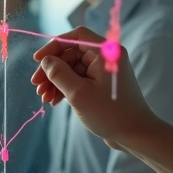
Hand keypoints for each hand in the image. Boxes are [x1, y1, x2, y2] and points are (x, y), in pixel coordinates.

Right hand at [30, 26, 155, 145]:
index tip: (38, 60)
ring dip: (56, 81)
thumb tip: (46, 61)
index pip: (76, 36)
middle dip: (52, 70)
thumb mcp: (78, 93)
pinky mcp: (102, 85)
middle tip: (36, 85)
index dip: (54, 45)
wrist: (136, 135)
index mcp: (106, 52)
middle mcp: (107, 57)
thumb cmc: (110, 113)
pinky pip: (79, 79)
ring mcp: (105, 71)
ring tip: (44, 97)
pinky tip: (53, 101)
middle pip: (71, 54)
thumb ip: (58, 73)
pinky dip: (65, 88)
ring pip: (73, 69)